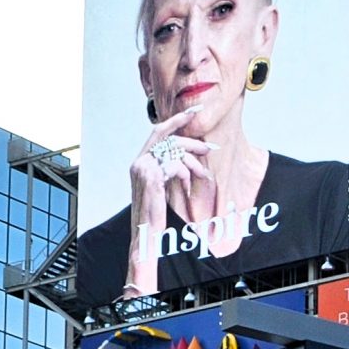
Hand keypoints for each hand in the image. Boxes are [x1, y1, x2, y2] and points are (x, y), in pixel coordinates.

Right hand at [124, 113, 210, 296]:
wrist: (146, 236)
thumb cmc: (156, 216)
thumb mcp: (164, 188)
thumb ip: (172, 170)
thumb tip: (189, 157)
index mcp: (140, 162)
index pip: (158, 131)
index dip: (176, 120)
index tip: (194, 112)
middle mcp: (139, 162)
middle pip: (167, 136)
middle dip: (189, 137)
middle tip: (209, 148)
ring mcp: (143, 169)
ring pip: (174, 151)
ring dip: (192, 162)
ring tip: (202, 175)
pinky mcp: (151, 178)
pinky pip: (175, 165)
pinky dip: (186, 173)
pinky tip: (190, 187)